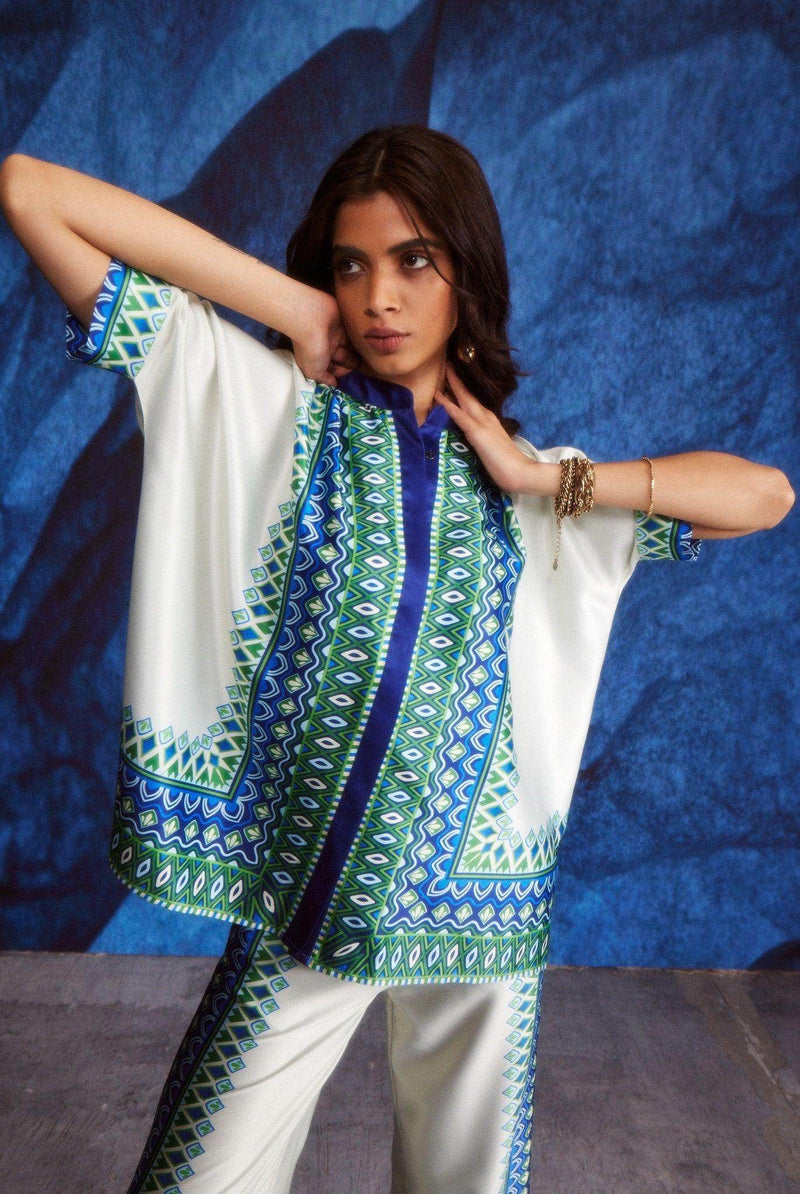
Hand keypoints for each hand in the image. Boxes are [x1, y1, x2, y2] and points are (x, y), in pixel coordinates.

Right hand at [291, 290, 360, 386]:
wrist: (312, 318)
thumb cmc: (310, 348)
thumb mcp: (313, 371)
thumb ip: (324, 379)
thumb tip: (333, 385)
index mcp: (317, 358)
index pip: (333, 369)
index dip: (342, 373)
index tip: (352, 378)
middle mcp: (326, 347)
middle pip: (343, 358)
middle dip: (352, 363)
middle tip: (365, 368)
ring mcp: (334, 334)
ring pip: (349, 346)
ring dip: (357, 352)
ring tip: (371, 358)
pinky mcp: (342, 322)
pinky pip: (352, 333)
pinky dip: (359, 338)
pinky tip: (369, 344)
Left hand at [434, 362, 537, 492]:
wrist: (520, 472)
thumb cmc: (507, 464)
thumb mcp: (493, 447)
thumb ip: (485, 439)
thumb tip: (475, 437)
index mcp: (489, 420)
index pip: (472, 401)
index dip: (461, 389)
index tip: (451, 376)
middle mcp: (486, 417)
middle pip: (467, 394)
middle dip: (455, 379)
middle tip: (445, 362)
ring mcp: (482, 423)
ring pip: (464, 399)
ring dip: (452, 385)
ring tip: (442, 369)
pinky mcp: (478, 433)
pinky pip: (460, 417)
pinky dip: (449, 406)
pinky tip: (439, 397)